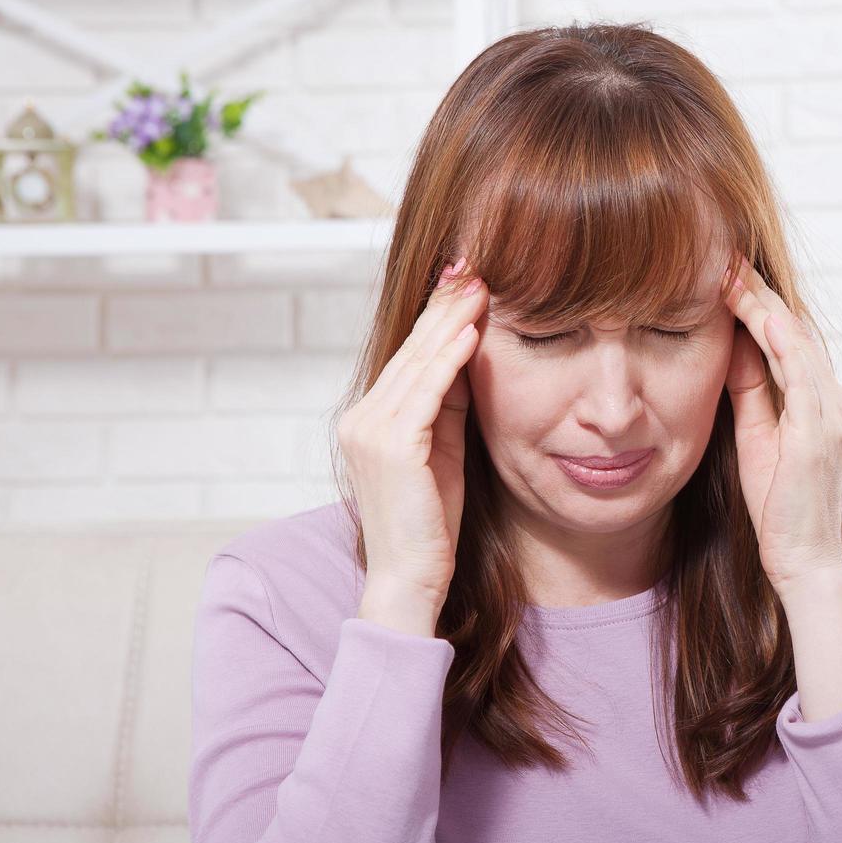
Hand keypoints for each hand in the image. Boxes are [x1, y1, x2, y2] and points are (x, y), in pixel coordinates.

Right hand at [338, 256, 488, 628]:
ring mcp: (370, 431)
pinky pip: (426, 393)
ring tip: (481, 285)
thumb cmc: (431, 522)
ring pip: (418, 363)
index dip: (438, 316)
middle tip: (475, 264)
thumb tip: (470, 355)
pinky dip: (450, 360)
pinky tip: (473, 332)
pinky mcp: (391, 447)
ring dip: (451, 321)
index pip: (410, 354)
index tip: (467, 279)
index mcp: (370, 417)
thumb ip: (448, 405)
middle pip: (411, 349)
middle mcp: (361, 418)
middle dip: (445, 305)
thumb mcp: (442, 450)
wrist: (411, 579)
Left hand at [722, 253, 841, 594]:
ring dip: (762, 304)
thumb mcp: (757, 435)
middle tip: (726, 257)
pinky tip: (749, 312)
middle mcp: (836, 400)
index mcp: (823, 403)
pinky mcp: (820, 430)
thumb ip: (750, 390)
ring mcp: (833, 413)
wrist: (803, 560)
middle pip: (797, 330)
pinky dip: (773, 335)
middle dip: (761, 293)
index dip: (759, 306)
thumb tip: (731, 342)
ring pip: (797, 340)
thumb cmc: (778, 506)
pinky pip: (798, 368)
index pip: (789, 341)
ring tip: (729, 273)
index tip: (726, 275)